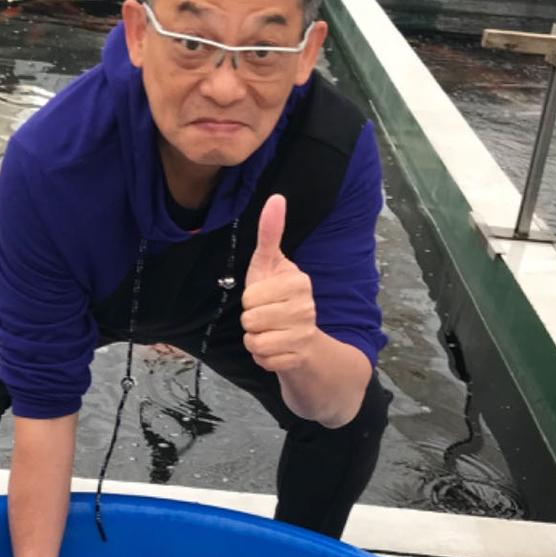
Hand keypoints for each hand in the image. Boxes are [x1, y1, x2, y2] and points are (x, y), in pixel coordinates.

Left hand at [241, 194, 317, 373]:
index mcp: (298, 281)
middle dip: (250, 322)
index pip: (250, 296)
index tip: (265, 298)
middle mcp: (306, 306)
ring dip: (255, 341)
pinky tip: (276, 350)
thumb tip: (276, 197)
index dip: (250, 300)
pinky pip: (262, 359)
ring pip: (254, 341)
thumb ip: (270, 234)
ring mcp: (304, 334)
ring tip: (271, 333)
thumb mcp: (270, 266)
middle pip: (249, 319)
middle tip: (267, 318)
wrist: (306, 344)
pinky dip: (263, 358)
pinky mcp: (298, 358)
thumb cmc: (280, 299)